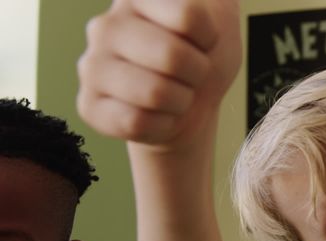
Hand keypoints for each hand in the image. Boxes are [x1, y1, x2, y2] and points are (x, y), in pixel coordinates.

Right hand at [77, 0, 240, 148]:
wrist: (193, 107)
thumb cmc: (205, 58)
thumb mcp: (222, 18)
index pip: (188, 15)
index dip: (208, 38)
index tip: (202, 42)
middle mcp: (105, 26)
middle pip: (172, 55)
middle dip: (196, 74)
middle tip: (190, 74)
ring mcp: (92, 66)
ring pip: (155, 92)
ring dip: (181, 101)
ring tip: (175, 93)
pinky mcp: (89, 106)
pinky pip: (137, 122)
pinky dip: (163, 124)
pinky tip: (158, 113)